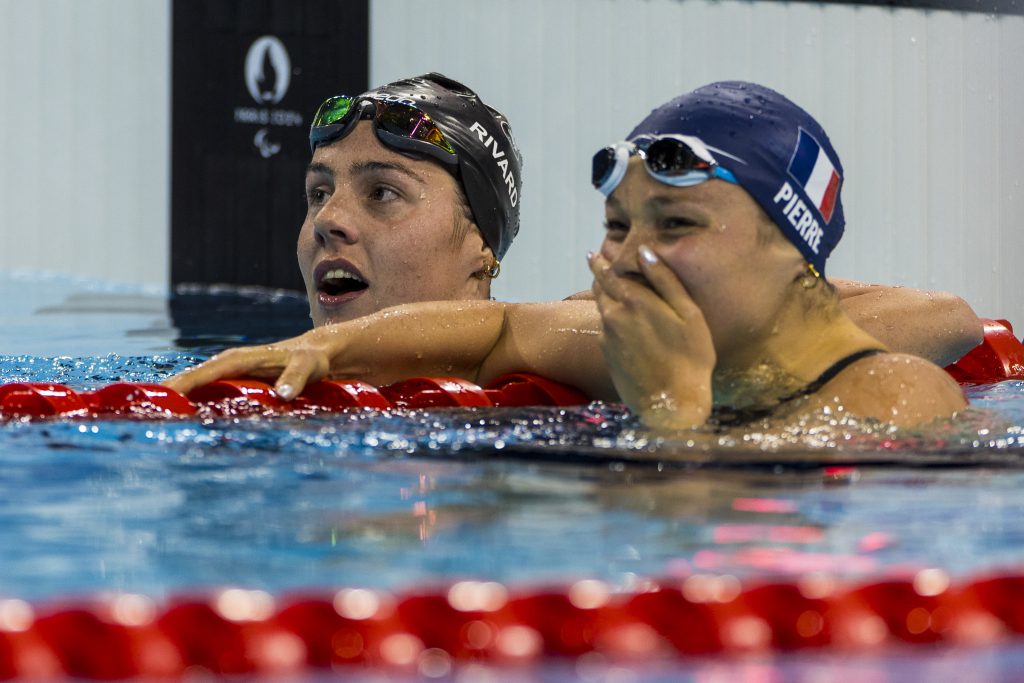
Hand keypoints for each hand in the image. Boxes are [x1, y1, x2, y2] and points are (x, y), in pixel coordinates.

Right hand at [163, 327, 337, 399]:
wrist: (314, 353)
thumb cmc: (310, 360)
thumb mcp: (307, 368)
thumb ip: (295, 379)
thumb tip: (282, 395)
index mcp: (241, 359)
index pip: (207, 373)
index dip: (185, 385)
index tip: (164, 397)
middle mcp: (228, 365)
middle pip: (192, 379)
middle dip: (169, 393)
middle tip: (142, 411)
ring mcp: (227, 374)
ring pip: (195, 386)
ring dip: (175, 398)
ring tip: (150, 415)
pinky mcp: (230, 383)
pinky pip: (205, 392)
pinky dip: (189, 401)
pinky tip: (177, 416)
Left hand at [588, 245, 715, 428]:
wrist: (672, 404)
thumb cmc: (691, 358)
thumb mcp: (689, 314)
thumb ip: (665, 280)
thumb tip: (645, 251)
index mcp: (634, 301)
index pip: (610, 273)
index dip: (602, 261)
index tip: (596, 252)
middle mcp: (614, 316)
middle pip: (600, 288)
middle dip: (598, 273)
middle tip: (594, 260)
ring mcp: (608, 337)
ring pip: (601, 308)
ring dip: (601, 294)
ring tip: (604, 284)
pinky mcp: (608, 355)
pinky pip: (606, 329)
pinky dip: (609, 318)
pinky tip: (619, 319)